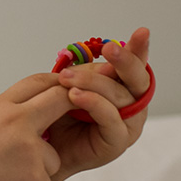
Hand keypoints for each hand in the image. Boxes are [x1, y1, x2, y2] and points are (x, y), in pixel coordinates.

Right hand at [0, 73, 74, 180]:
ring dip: (38, 166)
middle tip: (74, 112)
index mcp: (1, 107)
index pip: (36, 83)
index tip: (65, 85)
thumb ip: (3, 111)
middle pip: (60, 103)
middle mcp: (19, 125)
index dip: (55, 82)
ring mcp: (30, 153)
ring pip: (52, 156)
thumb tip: (25, 105)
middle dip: (71, 106)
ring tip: (4, 173)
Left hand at [46, 27, 151, 178]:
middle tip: (110, 49)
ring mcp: (127, 124)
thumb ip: (83, 74)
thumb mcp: (66, 86)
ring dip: (94, 83)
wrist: (38, 148)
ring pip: (121, 97)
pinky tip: (76, 95)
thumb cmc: (54, 115)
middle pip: (137, 79)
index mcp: (122, 88)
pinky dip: (94, 104)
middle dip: (124, 61)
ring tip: (67, 78)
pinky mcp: (117, 142)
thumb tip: (97, 63)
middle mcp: (131, 105)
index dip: (139, 49)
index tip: (142, 32)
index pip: (135, 66)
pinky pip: (111, 119)